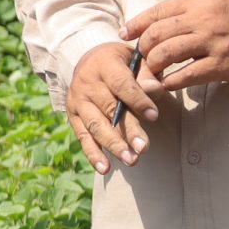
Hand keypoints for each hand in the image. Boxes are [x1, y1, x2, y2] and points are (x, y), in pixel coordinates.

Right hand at [63, 42, 160, 175]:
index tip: (154, 116)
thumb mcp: (135, 60)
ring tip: (131, 160)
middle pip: (108, 108)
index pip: (121, 84)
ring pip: (95, 125)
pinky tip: (105, 168)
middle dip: (127, 130)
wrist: (90, 60)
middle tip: (144, 148)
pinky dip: (93, 154)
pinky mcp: (73, 116)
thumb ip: (146, 75)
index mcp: (104, 64)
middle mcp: (86, 82)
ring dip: (112, 144)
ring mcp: (77, 100)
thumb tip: (155, 89)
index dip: (137, 100)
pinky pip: (82, 137)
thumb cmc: (122, 63)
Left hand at [127, 0, 228, 90]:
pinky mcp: (223, 64)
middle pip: (156, 34)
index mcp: (199, 2)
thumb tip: (157, 26)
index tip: (125, 35)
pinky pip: (187, 75)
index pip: (157, 12)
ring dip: (153, 66)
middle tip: (141, 60)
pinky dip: (172, 82)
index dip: (136, 25)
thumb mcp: (216, 4)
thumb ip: (189, 13)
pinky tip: (167, 85)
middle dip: (143, 49)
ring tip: (152, 73)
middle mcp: (203, 19)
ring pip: (167, 54)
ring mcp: (213, 42)